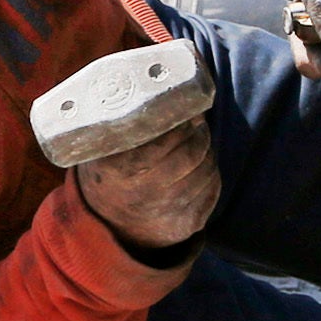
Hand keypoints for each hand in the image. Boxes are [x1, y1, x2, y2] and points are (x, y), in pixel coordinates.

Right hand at [74, 116, 220, 254]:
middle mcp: (141, 194)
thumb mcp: (107, 145)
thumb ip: (132, 122)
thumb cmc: (111, 171)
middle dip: (199, 134)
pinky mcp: (186, 225)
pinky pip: (212, 188)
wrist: (109, 224)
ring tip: (195, 142)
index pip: (166, 138)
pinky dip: (209, 173)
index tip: (183, 110)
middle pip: (191, 153)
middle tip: (194, 122)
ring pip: (206, 169)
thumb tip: (181, 95)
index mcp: (117, 169)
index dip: (181, 121)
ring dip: (206, 151)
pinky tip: (195, 168)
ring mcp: (165, 213)